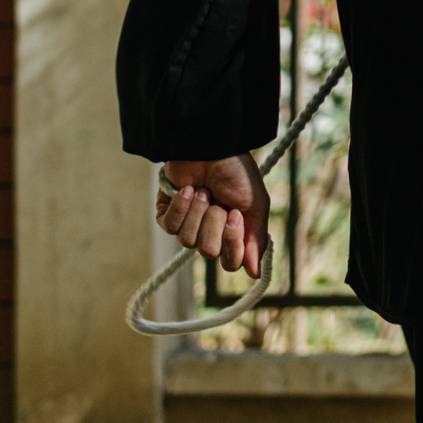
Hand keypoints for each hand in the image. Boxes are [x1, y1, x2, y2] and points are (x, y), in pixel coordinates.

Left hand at [156, 154, 270, 278]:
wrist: (213, 148)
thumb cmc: (237, 174)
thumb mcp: (256, 206)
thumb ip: (256, 240)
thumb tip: (254, 274)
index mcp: (232, 234)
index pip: (230, 263)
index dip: (232, 244)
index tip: (236, 216)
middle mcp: (210, 232)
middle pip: (208, 251)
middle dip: (214, 222)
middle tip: (219, 200)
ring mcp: (188, 225)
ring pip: (188, 240)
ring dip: (198, 211)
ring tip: (204, 190)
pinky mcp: (167, 215)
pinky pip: (170, 227)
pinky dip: (181, 206)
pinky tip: (188, 189)